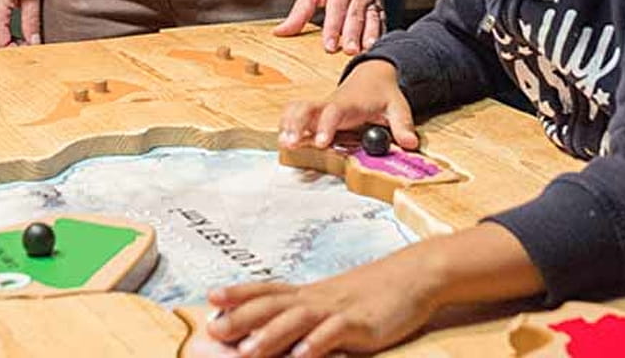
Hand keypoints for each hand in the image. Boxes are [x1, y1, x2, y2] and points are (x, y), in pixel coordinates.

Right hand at [0, 0, 42, 48]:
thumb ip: (32, 21)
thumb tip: (35, 41)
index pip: (1, 44)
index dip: (16, 52)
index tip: (31, 54)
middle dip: (13, 50)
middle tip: (31, 50)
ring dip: (9, 43)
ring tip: (27, 44)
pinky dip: (4, 35)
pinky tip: (18, 36)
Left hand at [193, 249, 439, 357]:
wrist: (413, 275)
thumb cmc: (371, 293)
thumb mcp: (333, 301)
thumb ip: (306, 313)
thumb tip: (274, 328)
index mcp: (309, 293)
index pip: (267, 289)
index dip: (238, 293)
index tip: (210, 298)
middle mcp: (317, 298)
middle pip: (273, 304)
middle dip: (241, 317)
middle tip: (214, 330)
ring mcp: (338, 309)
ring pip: (298, 319)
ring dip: (270, 335)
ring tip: (247, 351)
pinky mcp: (361, 323)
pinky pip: (336, 333)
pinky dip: (318, 343)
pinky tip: (303, 355)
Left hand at [273, 0, 382, 53]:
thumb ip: (298, 13)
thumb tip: (281, 32)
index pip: (335, 12)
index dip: (332, 30)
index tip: (329, 46)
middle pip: (355, 17)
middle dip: (353, 35)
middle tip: (349, 51)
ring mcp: (370, 0)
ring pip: (372, 19)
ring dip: (370, 35)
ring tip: (367, 49)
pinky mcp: (379, 5)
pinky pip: (382, 19)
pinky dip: (381, 32)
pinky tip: (378, 45)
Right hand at [279, 60, 417, 151]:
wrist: (373, 74)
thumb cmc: (383, 92)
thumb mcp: (398, 107)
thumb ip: (403, 125)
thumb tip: (410, 144)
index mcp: (349, 103)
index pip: (333, 112)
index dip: (325, 126)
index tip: (320, 142)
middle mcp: (331, 104)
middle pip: (306, 108)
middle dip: (295, 124)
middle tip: (289, 143)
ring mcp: (322, 107)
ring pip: (297, 109)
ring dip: (288, 124)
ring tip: (284, 144)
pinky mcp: (317, 112)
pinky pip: (296, 113)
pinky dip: (287, 123)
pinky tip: (284, 139)